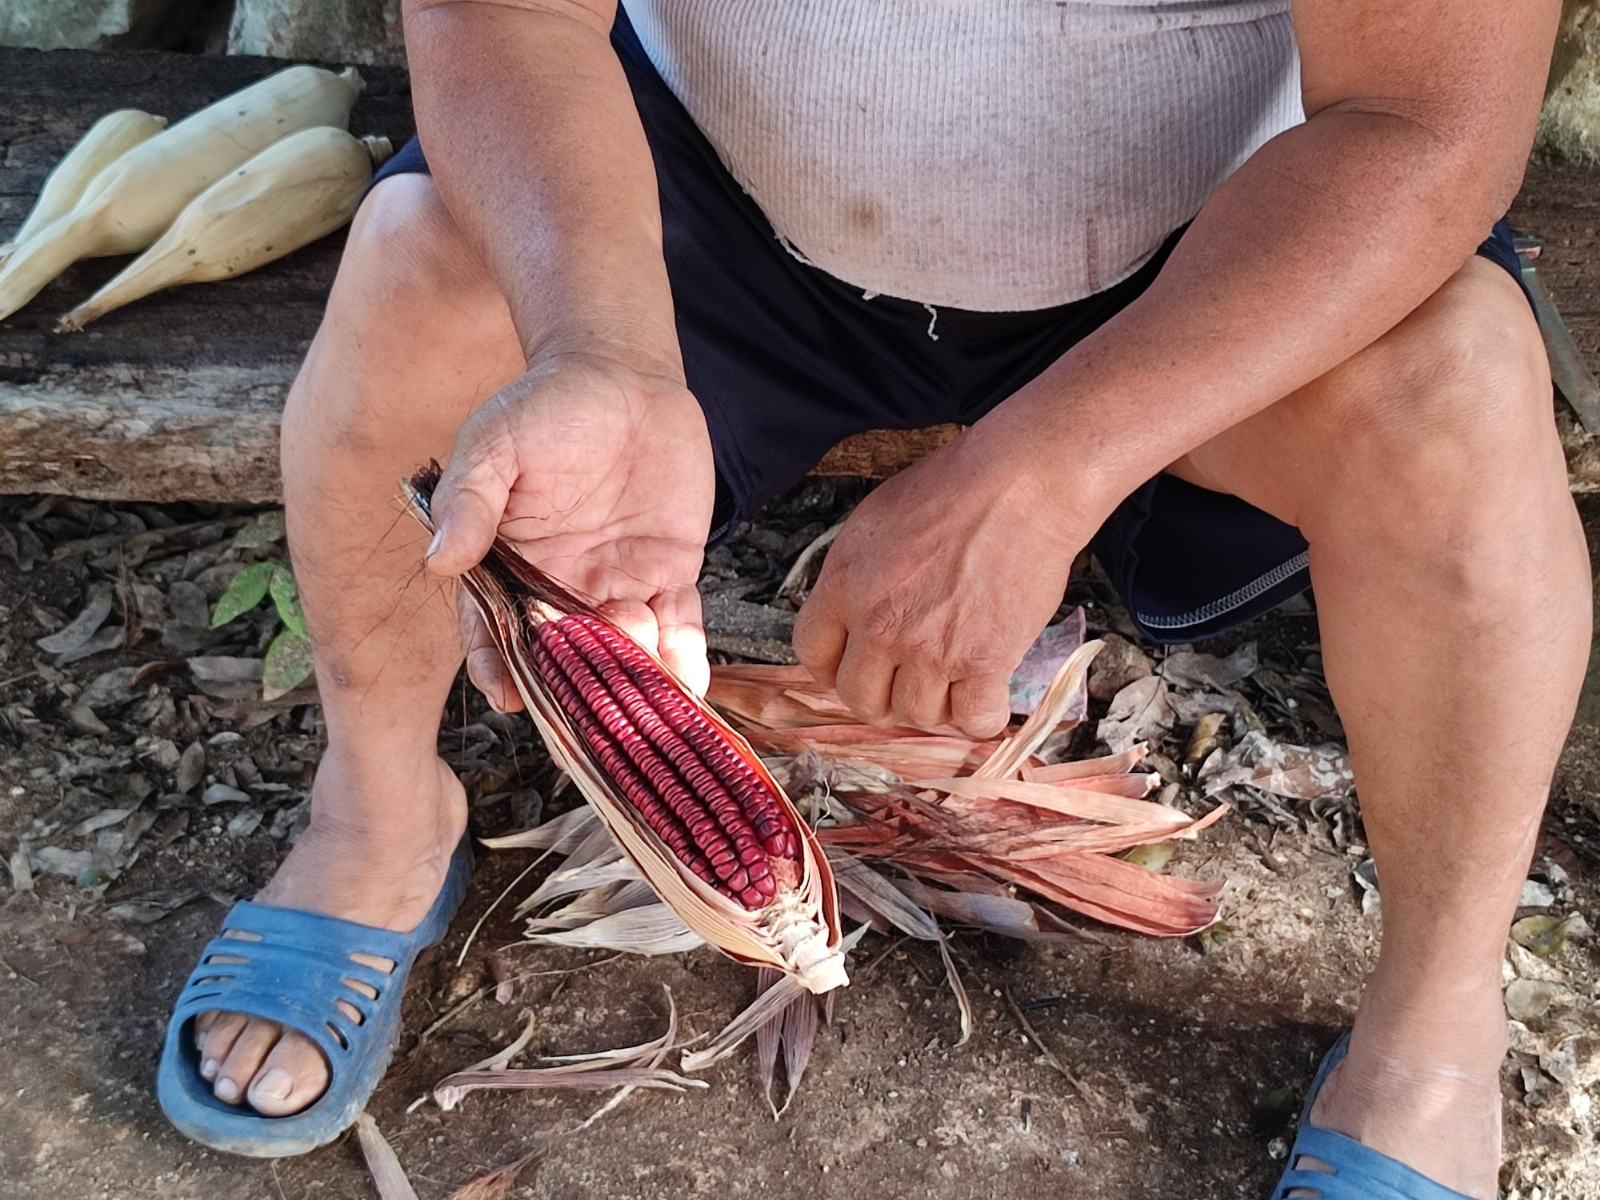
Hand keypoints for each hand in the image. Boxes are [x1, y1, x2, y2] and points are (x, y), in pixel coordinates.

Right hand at [425, 353, 716, 706]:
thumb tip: (439, 560)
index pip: (495, 629)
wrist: (621, 376)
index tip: (506, 692)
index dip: (498, 663)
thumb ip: (469, 501)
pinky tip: (689, 682)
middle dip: (576, 685)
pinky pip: (678, 625)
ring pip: (624, 650)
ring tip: (644, 691)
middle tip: (588, 704)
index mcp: (508, 566)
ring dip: (633, 677)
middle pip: (563, 654)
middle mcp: (561, 588)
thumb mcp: (494, 443)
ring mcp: (617, 585)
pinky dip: (685, 656)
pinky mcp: (669, 573)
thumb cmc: (546, 405)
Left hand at [792, 432, 1082, 737]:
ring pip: (916, 715)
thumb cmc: (952, 489)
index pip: (812, 654)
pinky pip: (973, 721)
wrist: (1019, 484)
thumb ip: (855, 575)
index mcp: (844, 585)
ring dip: (934, 705)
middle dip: (881, 697)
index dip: (832, 668)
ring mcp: (931, 649)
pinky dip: (980, 716)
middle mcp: (879, 625)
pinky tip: (987, 692)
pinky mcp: (984, 662)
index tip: (853, 667)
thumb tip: (851, 615)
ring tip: (953, 678)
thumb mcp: (874, 522)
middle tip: (907, 681)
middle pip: (859, 698)